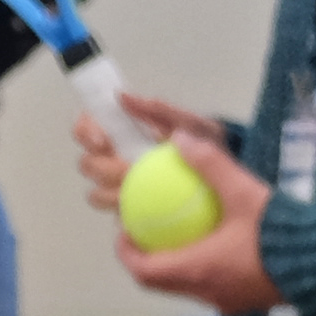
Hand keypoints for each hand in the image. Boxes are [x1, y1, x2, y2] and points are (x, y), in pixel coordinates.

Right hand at [77, 85, 230, 207]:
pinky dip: (127, 215)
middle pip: (86, 164)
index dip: (86, 132)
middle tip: (128, 169)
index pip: (86, 128)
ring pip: (96, 194)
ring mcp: (122, 189)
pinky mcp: (133, 213)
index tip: (104, 141)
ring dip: (112, 194)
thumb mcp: (191, 123)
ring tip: (137, 191)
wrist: (229, 179)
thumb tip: (123, 96)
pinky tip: (144, 212)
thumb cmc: (207, 146)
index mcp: (122, 135)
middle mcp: (115, 160)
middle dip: (102, 167)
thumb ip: (160, 109)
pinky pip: (118, 218)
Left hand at [109, 96, 284, 315]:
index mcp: (196, 270)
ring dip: (176, 268)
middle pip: (160, 283)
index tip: (125, 231)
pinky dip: (203, 273)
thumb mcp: (242, 191)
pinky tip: (219, 251)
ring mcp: (228, 302)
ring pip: (187, 288)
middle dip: (147, 261)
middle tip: (147, 235)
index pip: (143, 270)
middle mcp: (207, 292)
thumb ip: (210, 164)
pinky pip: (214, 290)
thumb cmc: (279, 231)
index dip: (127, 252)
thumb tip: (179, 138)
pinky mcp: (248, 303)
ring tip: (180, 240)